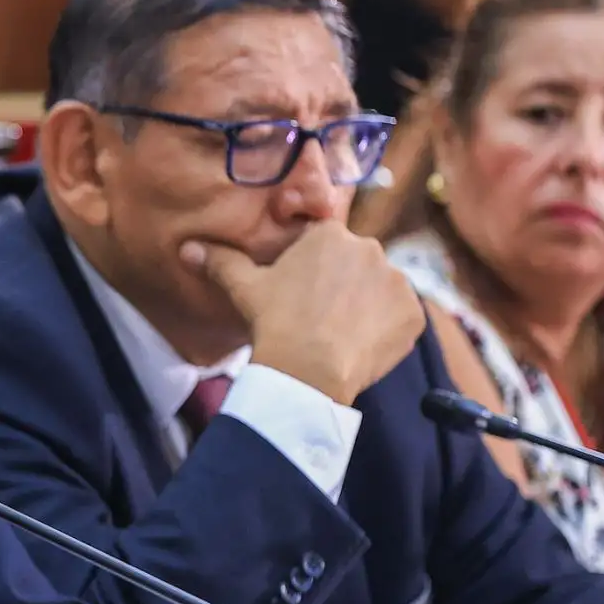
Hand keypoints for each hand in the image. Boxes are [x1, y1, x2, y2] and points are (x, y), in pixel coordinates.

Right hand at [184, 221, 423, 405]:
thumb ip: (221, 261)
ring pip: (380, 291)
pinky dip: (386, 331)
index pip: (325, 245)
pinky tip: (360, 347)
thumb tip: (188, 248)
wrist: (308, 369)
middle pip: (356, 265)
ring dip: (366, 307)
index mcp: (332, 234)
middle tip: (318, 317)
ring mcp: (398, 282)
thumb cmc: (275, 321)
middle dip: (342, 286)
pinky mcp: (414, 315)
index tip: (300, 294)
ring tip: (339, 335)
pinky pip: (401, 319)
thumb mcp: (244, 288)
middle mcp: (371, 249)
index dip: (312, 270)